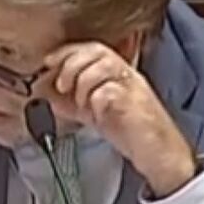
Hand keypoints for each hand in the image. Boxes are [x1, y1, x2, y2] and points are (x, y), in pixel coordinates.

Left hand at [43, 42, 194, 196]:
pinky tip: (96, 114)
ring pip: (105, 65)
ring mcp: (133, 87)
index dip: (67, 51)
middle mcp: (126, 75)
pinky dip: (96, 100)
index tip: (49, 61)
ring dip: (83, 80)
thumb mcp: (93, 113)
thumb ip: (71, 101)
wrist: (160, 155)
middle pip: (98, 50)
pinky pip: (111, 91)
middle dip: (72, 63)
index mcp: (116, 74)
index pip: (92, 48)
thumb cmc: (130, 133)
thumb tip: (44, 92)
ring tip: (80, 102)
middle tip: (61, 84)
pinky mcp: (135, 104)